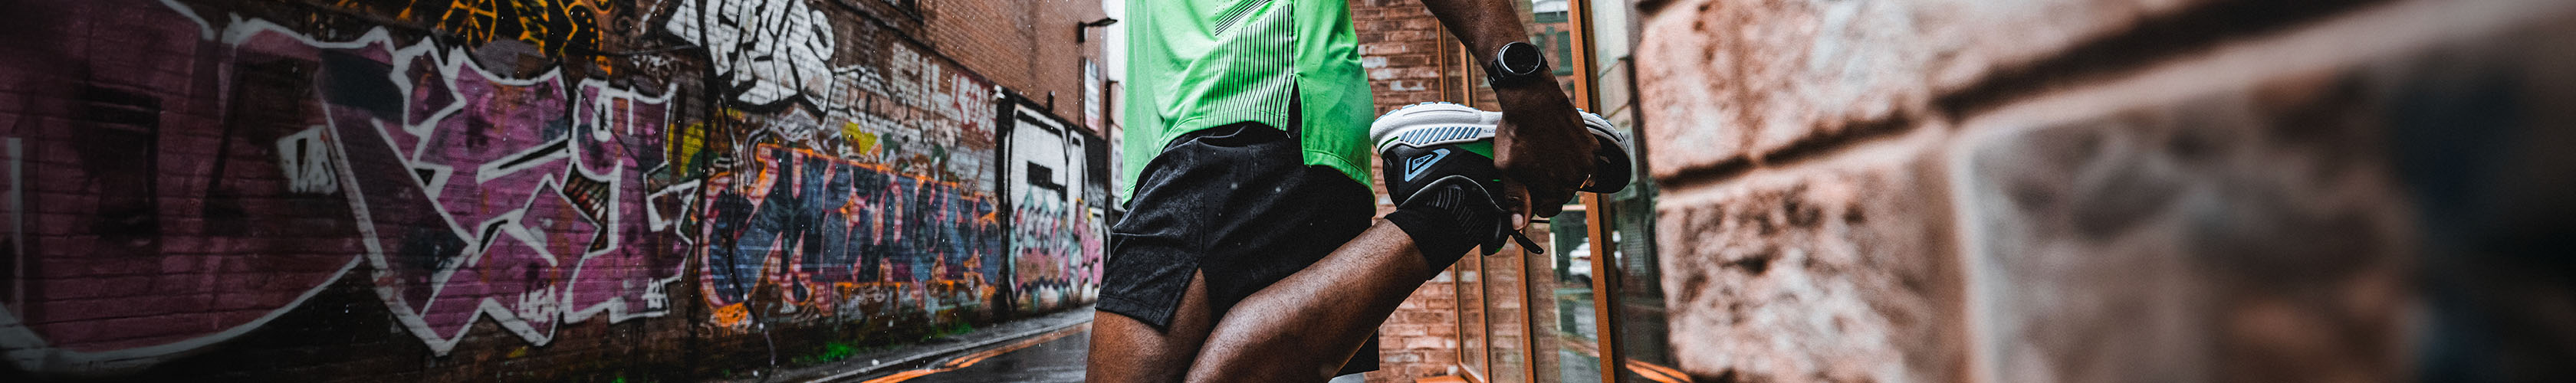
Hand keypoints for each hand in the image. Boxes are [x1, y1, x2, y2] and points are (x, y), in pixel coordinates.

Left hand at [1492, 85, 1596, 222]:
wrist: (1534, 101)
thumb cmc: (1518, 133)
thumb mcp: (1507, 169)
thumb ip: (1516, 199)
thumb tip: (1519, 225)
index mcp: (1553, 190)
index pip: (1549, 209)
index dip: (1537, 201)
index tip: (1531, 191)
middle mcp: (1574, 180)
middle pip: (1563, 194)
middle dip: (1550, 186)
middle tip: (1536, 167)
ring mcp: (1586, 163)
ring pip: (1576, 179)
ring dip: (1565, 173)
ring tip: (1548, 156)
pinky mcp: (1592, 147)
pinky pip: (1588, 163)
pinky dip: (1577, 159)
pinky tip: (1562, 148)